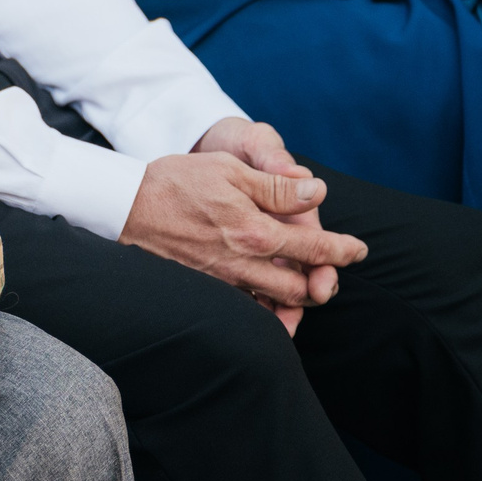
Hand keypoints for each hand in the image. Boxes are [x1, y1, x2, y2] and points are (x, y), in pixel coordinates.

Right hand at [190, 119, 344, 326]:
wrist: (123, 207)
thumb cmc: (176, 182)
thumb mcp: (229, 170)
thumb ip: (276, 186)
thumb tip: (317, 192)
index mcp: (255, 231)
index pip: (316, 248)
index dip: (343, 250)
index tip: (358, 250)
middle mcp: (243, 264)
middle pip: (301, 289)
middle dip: (322, 282)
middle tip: (329, 271)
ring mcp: (223, 282)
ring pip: (276, 306)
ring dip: (296, 301)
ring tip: (304, 288)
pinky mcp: (205, 290)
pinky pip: (246, 310)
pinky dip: (265, 311)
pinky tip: (267, 301)